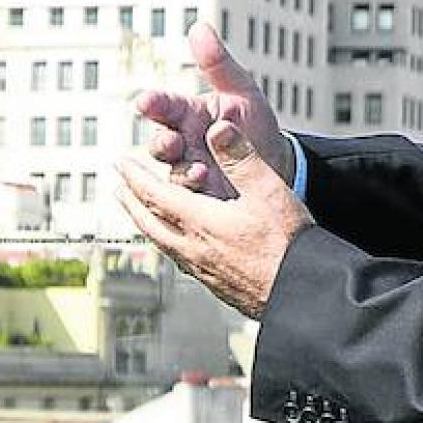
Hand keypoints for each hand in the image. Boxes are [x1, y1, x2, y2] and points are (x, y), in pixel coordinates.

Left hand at [114, 119, 311, 318]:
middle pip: (149, 222)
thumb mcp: (267, 190)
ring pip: (162, 243)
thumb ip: (240, 157)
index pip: (155, 195)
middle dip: (131, 202)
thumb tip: (217, 128)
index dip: (134, 177)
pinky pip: (180, 259)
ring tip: (142, 214)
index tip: (119, 165)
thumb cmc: (288, 246)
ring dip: (146, 223)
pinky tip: (180, 245)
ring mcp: (203, 271)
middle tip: (118, 189)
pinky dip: (168, 243)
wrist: (304, 294)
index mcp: (200, 223)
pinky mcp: (217, 285)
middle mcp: (194, 249)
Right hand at [135, 22, 290, 198]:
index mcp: (187, 115)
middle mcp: (183, 143)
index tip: (146, 101)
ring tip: (198, 170)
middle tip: (172, 141)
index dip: (154, 104)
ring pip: (172, 173)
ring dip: (181, 172)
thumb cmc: (255, 126)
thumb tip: (199, 28)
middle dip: (163, 143)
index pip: (164, 106)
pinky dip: (195, 195)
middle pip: (160, 143)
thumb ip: (219, 64)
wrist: (277, 166)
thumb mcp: (242, 92)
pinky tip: (208, 188)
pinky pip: (187, 198)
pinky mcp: (199, 197)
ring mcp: (188, 170)